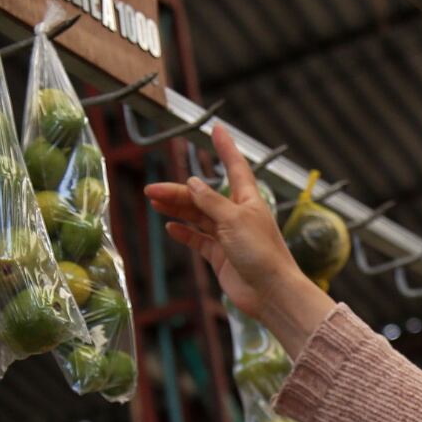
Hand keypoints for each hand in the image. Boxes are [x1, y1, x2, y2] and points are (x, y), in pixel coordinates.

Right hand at [143, 127, 332, 355]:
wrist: (270, 292)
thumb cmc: (261, 253)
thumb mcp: (234, 220)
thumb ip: (211, 202)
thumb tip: (193, 182)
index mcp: (248, 200)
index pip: (235, 166)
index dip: (225, 148)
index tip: (217, 129)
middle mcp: (237, 215)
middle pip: (204, 196)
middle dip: (179, 191)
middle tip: (151, 189)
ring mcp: (228, 236)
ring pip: (198, 216)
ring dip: (177, 208)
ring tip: (154, 202)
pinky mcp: (221, 256)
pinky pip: (198, 240)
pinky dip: (184, 232)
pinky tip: (170, 226)